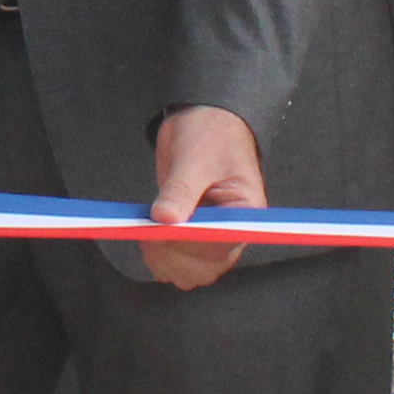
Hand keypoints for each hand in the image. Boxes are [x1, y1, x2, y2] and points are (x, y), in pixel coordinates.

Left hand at [142, 105, 267, 292]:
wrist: (202, 120)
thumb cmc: (210, 133)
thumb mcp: (195, 157)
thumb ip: (180, 189)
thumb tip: (164, 218)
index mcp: (245, 213)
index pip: (220, 246)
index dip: (187, 245)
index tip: (160, 231)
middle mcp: (231, 231)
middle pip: (206, 268)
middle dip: (173, 257)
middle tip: (148, 233)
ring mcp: (211, 236)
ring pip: (191, 272)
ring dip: (164, 261)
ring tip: (147, 233)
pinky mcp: (192, 236)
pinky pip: (178, 263)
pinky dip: (159, 258)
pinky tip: (148, 236)